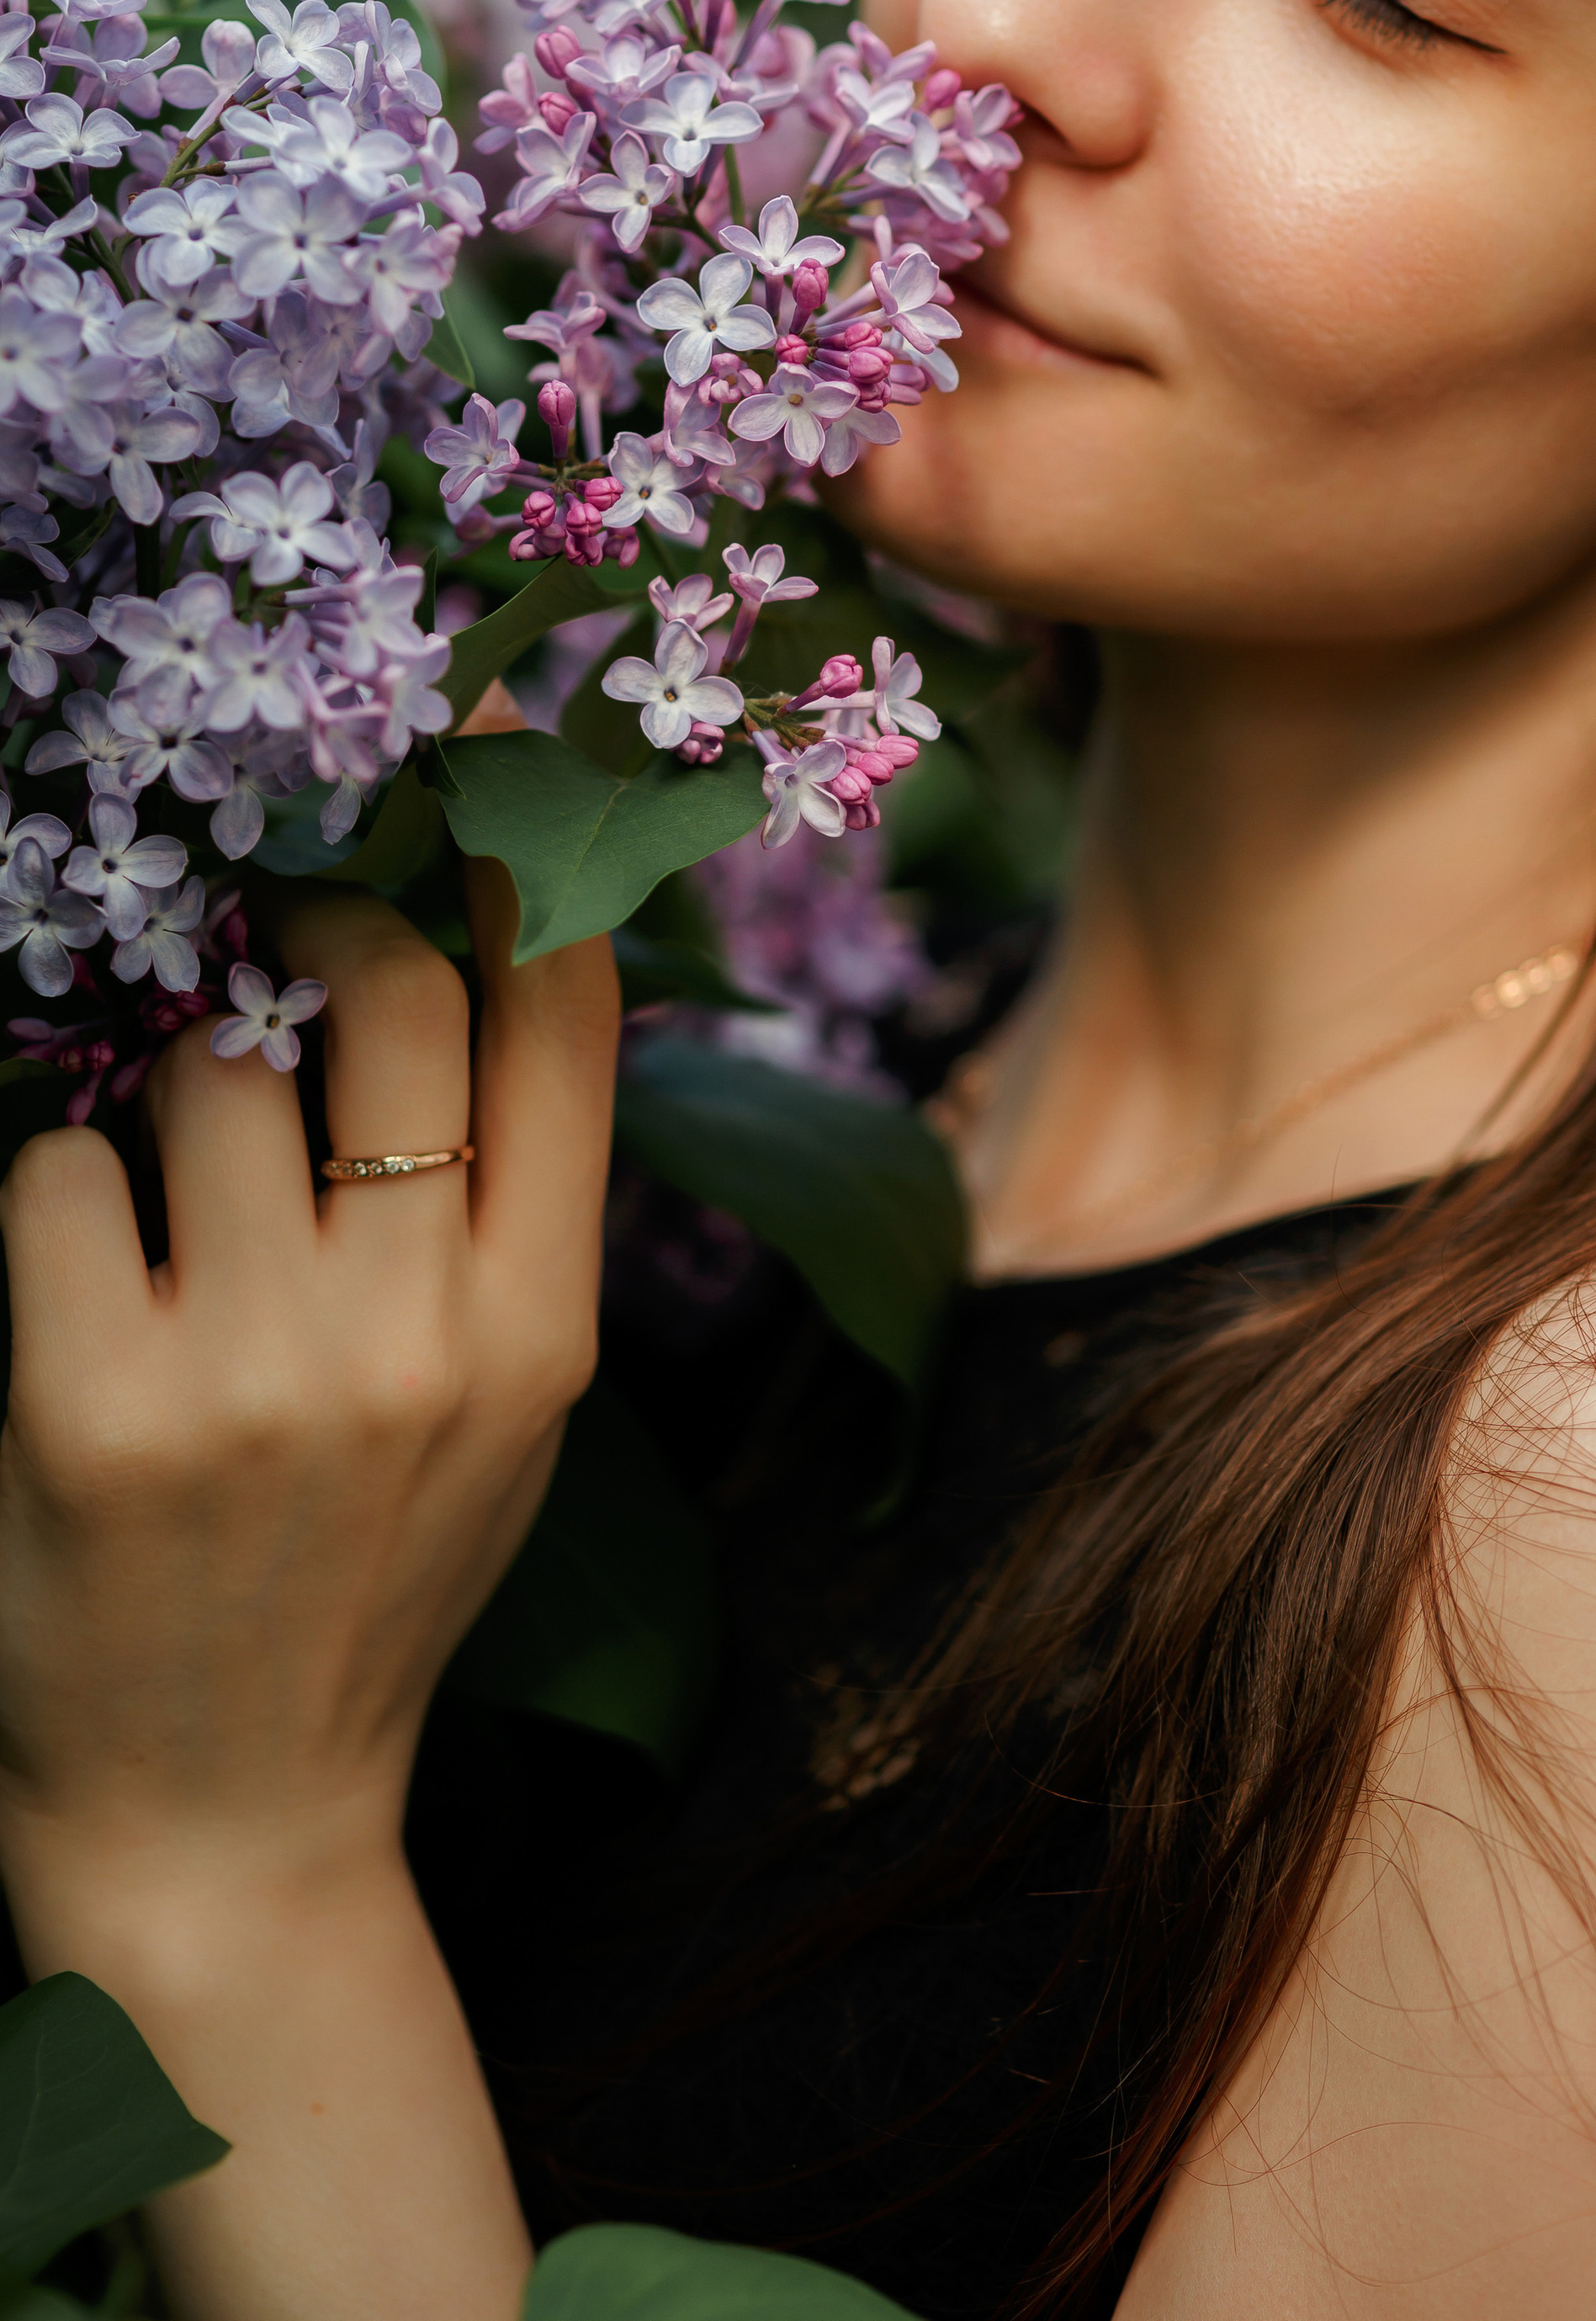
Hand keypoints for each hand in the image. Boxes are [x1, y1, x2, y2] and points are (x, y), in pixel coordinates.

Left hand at [0, 863, 617, 1915]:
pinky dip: (56, 1193)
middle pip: (390, 990)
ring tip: (171, 1188)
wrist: (231, 1817)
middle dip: (321, 921)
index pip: (565, 1013)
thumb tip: (479, 946)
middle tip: (276, 923)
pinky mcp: (84, 1412)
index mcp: (543, 1326)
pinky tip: (84, 1281)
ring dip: (171, 1085)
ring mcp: (252, 1374)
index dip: (524, 853)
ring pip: (204, 1066)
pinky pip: (55, 1169)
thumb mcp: (507, 1401)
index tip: (480, 755)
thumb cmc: (374, 1573)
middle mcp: (418, 1337)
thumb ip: (512, 1204)